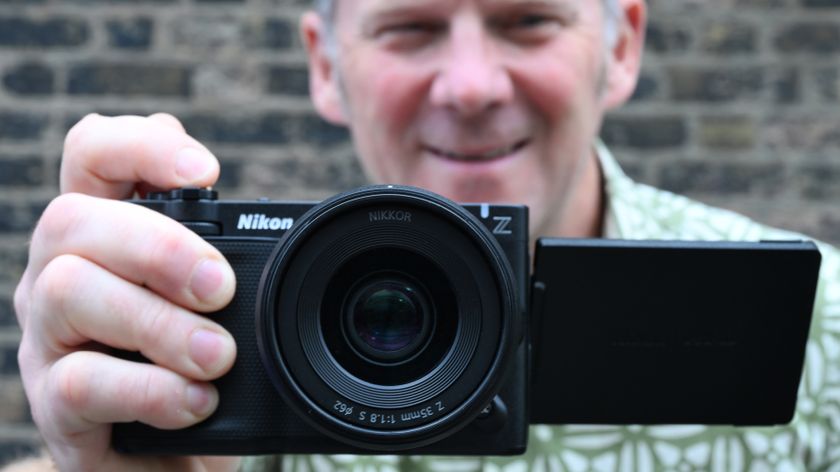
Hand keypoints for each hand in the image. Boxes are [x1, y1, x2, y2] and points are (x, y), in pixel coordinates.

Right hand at [14, 114, 240, 471]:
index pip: (91, 153)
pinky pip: (80, 382)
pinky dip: (149, 389)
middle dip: (159, 246)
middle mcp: (61, 274)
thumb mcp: (220, 303)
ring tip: (218, 355)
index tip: (207, 172)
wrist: (176, 458)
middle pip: (71, 218)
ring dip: (157, 321)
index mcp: (104, 234)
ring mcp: (49, 340)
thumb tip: (280, 225)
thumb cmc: (200, 366)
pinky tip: (195, 402)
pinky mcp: (55, 406)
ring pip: (68, 291)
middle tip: (223, 289)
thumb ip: (227, 256)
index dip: (140, 145)